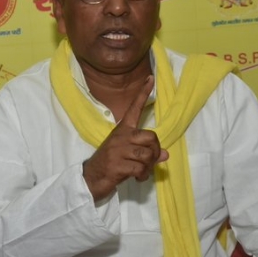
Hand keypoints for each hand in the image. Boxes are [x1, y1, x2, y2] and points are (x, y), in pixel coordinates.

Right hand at [82, 76, 168, 200]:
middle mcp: (121, 137)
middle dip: (155, 151)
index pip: (134, 108)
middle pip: (151, 137)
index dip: (143, 93)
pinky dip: (143, 176)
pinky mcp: (118, 165)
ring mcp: (119, 151)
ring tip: (142, 171)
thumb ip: (145, 152)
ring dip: (149, 166)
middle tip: (150, 161)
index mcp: (122, 130)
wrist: (91, 177)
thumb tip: (166, 154)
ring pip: (148, 155)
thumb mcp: (127, 153)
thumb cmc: (110, 162)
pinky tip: (137, 178)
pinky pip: (141, 168)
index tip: (151, 79)